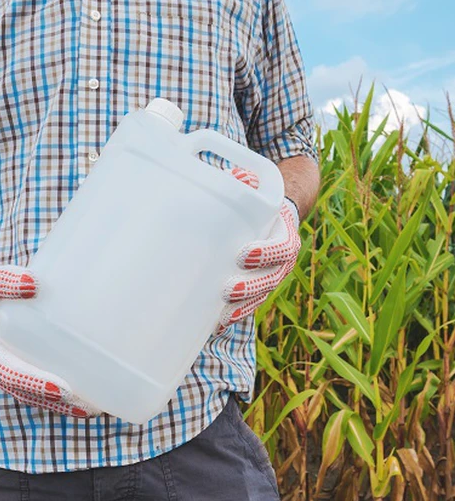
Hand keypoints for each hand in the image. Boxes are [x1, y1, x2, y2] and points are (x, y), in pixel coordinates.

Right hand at [0, 260, 100, 418]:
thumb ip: (5, 280)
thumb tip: (35, 284)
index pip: (8, 372)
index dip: (34, 382)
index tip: (61, 389)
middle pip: (23, 392)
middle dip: (55, 402)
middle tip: (86, 407)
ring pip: (28, 395)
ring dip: (57, 405)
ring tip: (90, 410)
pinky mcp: (7, 369)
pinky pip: (28, 388)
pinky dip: (51, 396)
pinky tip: (77, 396)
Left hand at [218, 168, 300, 330]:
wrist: (272, 218)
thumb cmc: (259, 201)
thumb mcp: (258, 188)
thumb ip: (247, 181)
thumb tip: (238, 176)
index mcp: (285, 234)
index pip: (283, 247)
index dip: (267, 253)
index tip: (243, 254)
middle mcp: (282, 260)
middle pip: (273, 279)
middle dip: (252, 286)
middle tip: (229, 288)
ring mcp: (270, 277)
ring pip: (262, 296)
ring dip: (243, 306)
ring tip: (222, 313)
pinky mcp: (256, 288)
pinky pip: (249, 306)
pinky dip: (234, 315)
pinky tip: (215, 323)